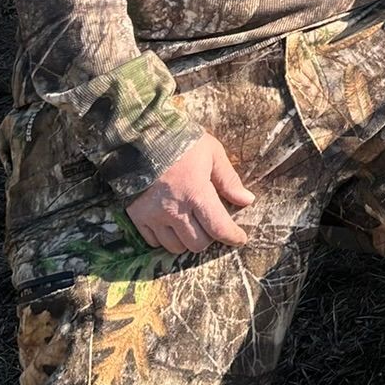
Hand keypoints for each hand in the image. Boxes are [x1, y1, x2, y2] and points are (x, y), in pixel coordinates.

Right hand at [127, 131, 254, 254]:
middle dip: (209, 237)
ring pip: (175, 247)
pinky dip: (164, 238)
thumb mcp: (212, 153)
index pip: (219, 228)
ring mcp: (153, 215)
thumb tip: (246, 200)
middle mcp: (174, 209)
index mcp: (196, 193)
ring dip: (186, 239)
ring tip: (190, 224)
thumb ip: (229, 179)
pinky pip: (154, 242)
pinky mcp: (137, 217)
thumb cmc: (180, 142)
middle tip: (210, 224)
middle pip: (197, 244)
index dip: (233, 237)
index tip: (239, 238)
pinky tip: (170, 224)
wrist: (140, 137)